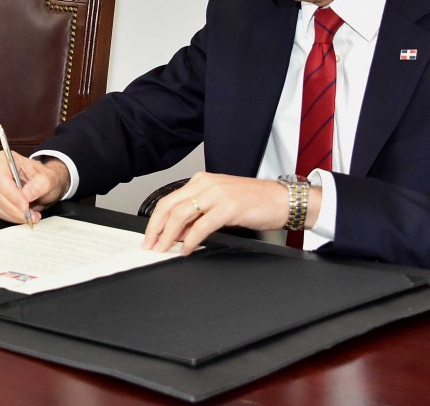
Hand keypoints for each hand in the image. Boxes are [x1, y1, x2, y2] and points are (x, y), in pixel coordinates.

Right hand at [0, 152, 68, 224]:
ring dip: (13, 214)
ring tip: (30, 216)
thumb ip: (40, 184)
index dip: (11, 194)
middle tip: (30, 215)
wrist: (43, 185)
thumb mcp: (49, 179)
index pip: (1, 178)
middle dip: (13, 208)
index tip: (25, 205)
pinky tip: (22, 216)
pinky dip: (10, 217)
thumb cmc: (43, 178)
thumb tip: (27, 194)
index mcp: (5, 158)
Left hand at [142, 172, 315, 254]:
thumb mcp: (219, 204)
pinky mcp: (228, 207)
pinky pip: (202, 225)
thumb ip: (197, 216)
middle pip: (169, 206)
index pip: (168, 200)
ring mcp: (217, 194)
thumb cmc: (253, 202)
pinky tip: (187, 249)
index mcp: (201, 181)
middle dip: (155, 229)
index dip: (155, 221)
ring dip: (168, 235)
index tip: (149, 237)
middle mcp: (206, 184)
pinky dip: (191, 240)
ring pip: (181, 215)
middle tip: (150, 245)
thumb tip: (178, 233)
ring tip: (164, 249)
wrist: (281, 199)